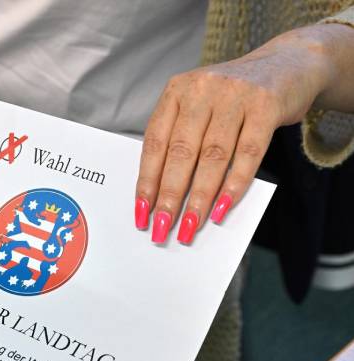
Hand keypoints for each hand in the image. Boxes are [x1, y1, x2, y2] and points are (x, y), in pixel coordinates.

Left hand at [135, 25, 338, 244]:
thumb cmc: (234, 97)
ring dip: (200, 197)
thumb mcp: (200, 108)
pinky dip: (234, 184)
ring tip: (191, 226)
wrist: (289, 63)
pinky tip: (221, 208)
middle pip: (181, 152)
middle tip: (162, 228)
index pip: (154, 143)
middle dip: (169, 196)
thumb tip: (164, 194)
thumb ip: (183, 140)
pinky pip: (248, 153)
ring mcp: (234, 95)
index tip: (141, 213)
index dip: (147, 181)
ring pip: (212, 156)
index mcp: (176, 91)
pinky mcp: (266, 105)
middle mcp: (202, 90)